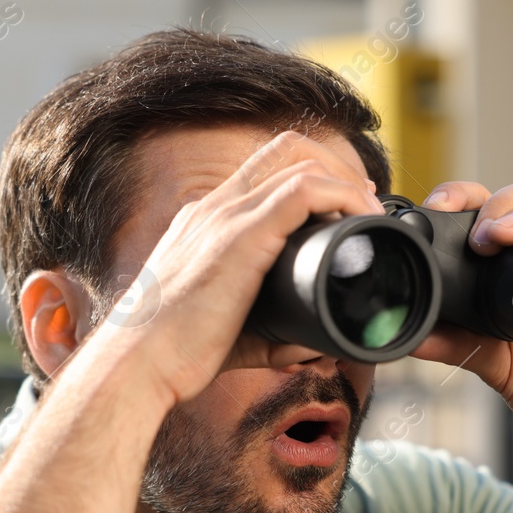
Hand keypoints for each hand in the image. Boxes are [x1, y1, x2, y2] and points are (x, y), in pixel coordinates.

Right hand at [97, 130, 384, 404]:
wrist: (140, 362)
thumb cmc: (178, 356)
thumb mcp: (233, 333)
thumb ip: (274, 333)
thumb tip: (314, 346)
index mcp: (205, 222)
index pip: (262, 169)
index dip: (312, 174)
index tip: (346, 202)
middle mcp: (213, 207)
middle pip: (286, 150)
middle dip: (335, 166)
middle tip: (367, 201)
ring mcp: (225, 215)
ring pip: (301, 163)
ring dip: (346, 180)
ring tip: (371, 214)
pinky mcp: (241, 234)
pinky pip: (305, 190)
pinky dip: (343, 197)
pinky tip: (363, 219)